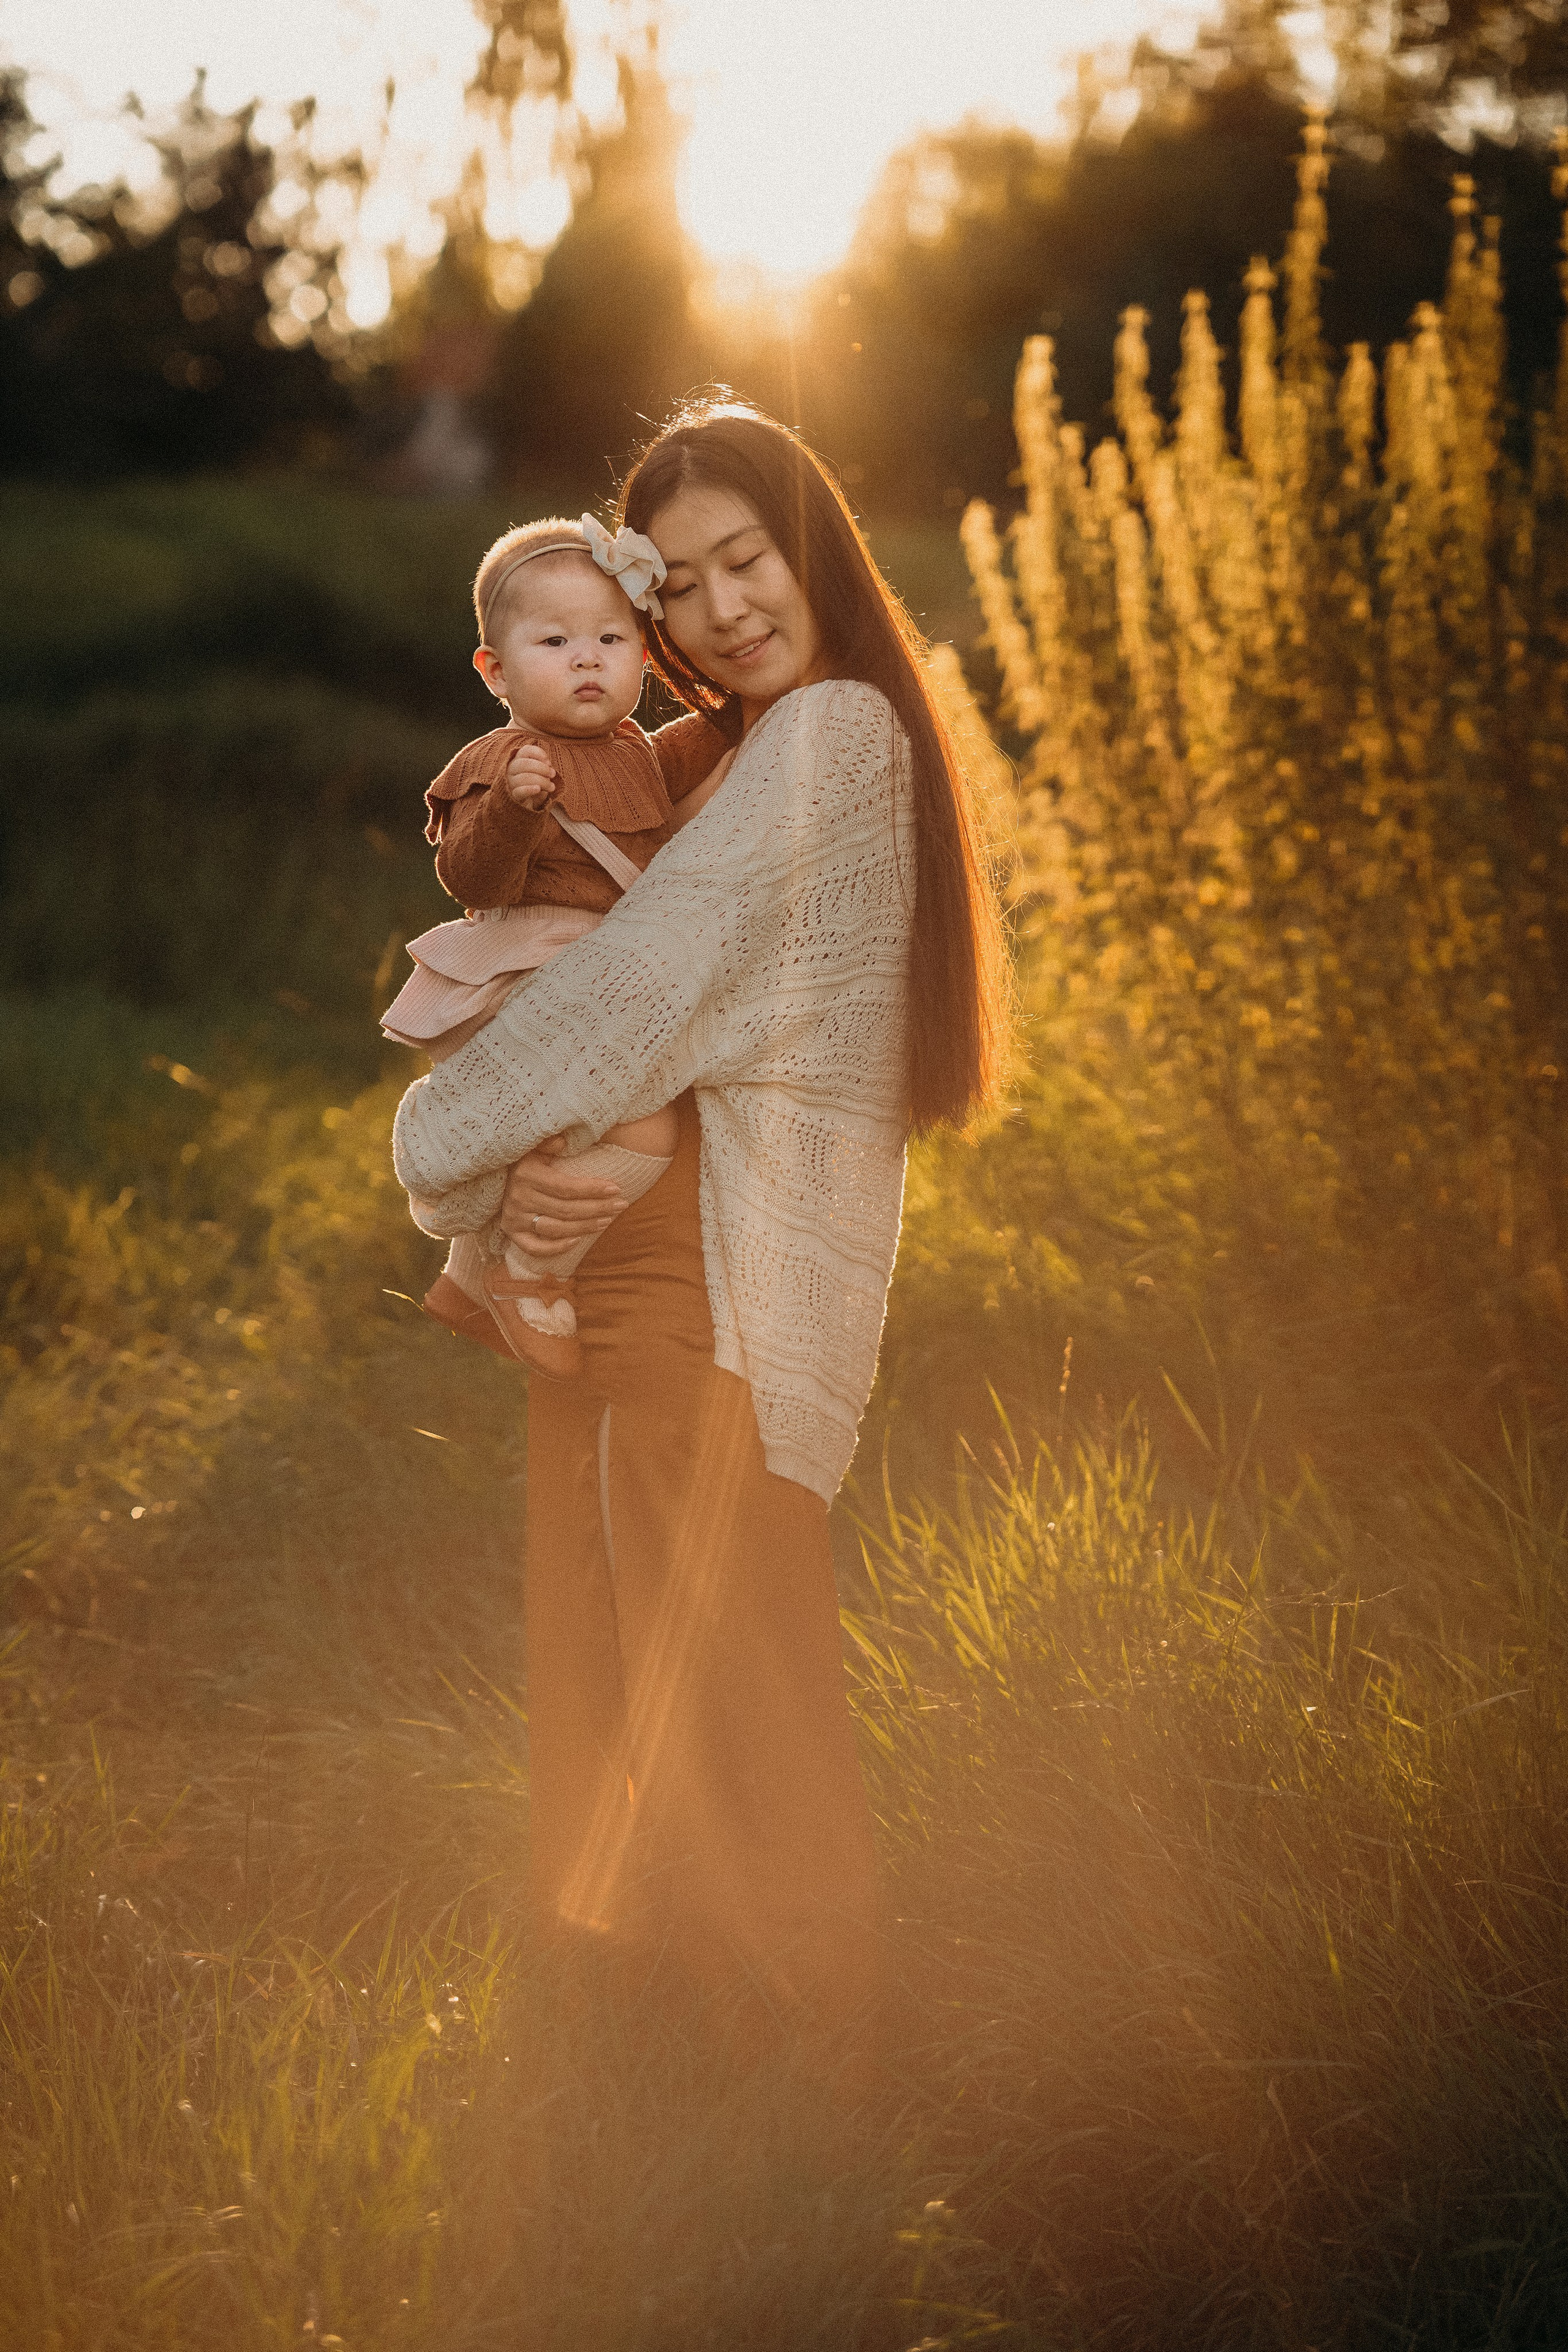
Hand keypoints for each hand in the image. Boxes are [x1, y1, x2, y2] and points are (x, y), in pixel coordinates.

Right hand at [498, 1135, 628, 1256]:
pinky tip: (577, 1241)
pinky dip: (556, 1248)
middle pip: (566, 1210)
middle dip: (598, 1209)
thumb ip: (549, 1141)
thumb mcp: (534, 1144)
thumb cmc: (524, 1157)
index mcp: (527, 1175)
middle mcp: (519, 1198)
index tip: (616, 1189)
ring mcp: (514, 1217)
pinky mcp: (511, 1232)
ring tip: (607, 1221)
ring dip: (585, 1227)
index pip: (567, 1188)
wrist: (494, 1172)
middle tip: (621, 1205)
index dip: (593, 1190)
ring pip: (556, 1229)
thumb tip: (563, 1140)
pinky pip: (534, 1247)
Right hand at [504, 740, 558, 809]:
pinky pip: (519, 791)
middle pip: (524, 763)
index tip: (549, 762)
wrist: (529, 804)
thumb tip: (548, 766)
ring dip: (541, 781)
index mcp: (518, 760)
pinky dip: (529, 789)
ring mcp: (510, 782)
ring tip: (551, 787)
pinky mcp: (513, 796)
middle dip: (542, 768)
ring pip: (523, 777)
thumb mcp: (541, 773)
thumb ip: (544, 766)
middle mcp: (511, 769)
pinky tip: (538, 789)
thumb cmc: (535, 784)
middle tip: (553, 774)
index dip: (538, 753)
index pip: (526, 750)